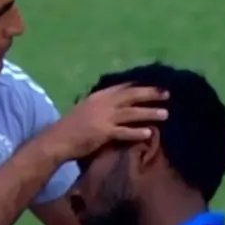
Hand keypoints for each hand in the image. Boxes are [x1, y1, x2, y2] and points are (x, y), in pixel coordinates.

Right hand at [42, 84, 168, 159]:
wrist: (57, 140)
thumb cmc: (70, 127)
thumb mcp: (85, 109)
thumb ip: (99, 106)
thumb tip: (114, 105)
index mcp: (98, 96)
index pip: (123, 87)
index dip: (139, 85)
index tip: (154, 84)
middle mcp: (103, 103)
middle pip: (131, 95)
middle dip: (150, 93)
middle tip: (167, 93)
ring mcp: (103, 117)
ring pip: (132, 113)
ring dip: (149, 112)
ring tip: (165, 114)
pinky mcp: (103, 132)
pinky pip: (124, 132)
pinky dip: (137, 132)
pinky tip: (149, 133)